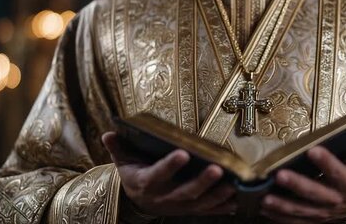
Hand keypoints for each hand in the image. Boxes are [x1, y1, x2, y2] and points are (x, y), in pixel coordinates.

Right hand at [101, 132, 236, 215]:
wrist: (138, 199)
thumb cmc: (134, 173)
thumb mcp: (122, 160)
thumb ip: (118, 147)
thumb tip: (108, 133)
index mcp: (146, 183)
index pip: (158, 174)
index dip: (169, 166)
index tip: (182, 153)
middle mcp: (163, 197)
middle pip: (184, 192)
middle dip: (202, 182)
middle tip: (217, 169)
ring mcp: (178, 206)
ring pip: (199, 204)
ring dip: (217, 196)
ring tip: (233, 185)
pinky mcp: (189, 210)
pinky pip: (208, 211)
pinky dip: (222, 207)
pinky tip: (236, 200)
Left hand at [260, 131, 345, 222]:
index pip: (338, 172)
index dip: (326, 162)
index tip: (313, 150)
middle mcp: (335, 199)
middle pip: (315, 193)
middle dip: (297, 184)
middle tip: (280, 174)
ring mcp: (323, 212)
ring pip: (302, 210)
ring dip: (283, 205)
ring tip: (265, 197)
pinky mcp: (313, 219)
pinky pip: (295, 221)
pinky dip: (279, 216)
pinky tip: (264, 208)